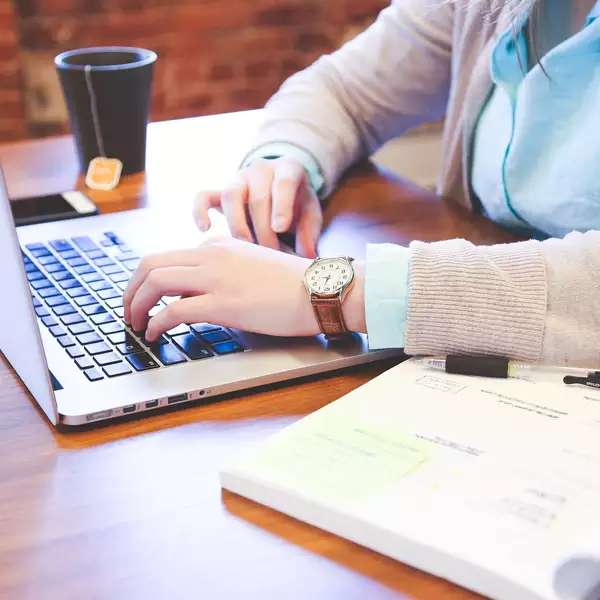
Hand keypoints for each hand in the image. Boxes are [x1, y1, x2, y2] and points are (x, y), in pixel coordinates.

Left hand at [123, 237, 365, 341]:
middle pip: (151, 264)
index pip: (170, 257)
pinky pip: (173, 310)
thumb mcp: (254, 265)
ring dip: (136, 304)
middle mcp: (212, 256)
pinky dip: (156, 323)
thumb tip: (204, 290)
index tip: (146, 298)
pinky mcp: (223, 303)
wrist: (320, 289)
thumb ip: (227, 270)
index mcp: (220, 246)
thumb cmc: (294, 284)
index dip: (149, 280)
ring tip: (135, 324)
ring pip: (156, 282)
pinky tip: (155, 335)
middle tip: (128, 310)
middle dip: (131, 289)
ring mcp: (216, 278)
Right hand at [193, 157, 322, 257]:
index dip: (281, 206)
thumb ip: (309, 233)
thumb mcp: (310, 214)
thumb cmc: (297, 205)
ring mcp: (238, 179)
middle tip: (271, 254)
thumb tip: (307, 256)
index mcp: (288, 169)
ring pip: (230, 196)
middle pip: (257, 197)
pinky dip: (200, 211)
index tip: (280, 228)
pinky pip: (203, 196)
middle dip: (263, 230)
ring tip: (247, 249)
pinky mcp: (220, 192)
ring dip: (238, 226)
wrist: (280, 191)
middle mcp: (261, 169)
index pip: (284, 182)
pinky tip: (205, 230)